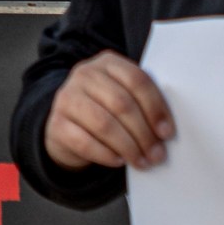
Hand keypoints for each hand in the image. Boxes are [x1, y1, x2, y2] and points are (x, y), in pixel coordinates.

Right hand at [45, 50, 175, 171]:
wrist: (70, 125)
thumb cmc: (107, 110)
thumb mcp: (124, 96)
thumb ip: (142, 102)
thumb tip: (165, 130)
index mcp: (108, 63)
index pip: (137, 80)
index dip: (155, 108)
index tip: (167, 132)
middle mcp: (84, 75)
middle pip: (121, 103)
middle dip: (144, 133)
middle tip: (157, 154)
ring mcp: (67, 98)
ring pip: (104, 124)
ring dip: (128, 147)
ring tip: (141, 161)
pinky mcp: (56, 123)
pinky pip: (84, 142)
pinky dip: (106, 155)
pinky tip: (119, 160)